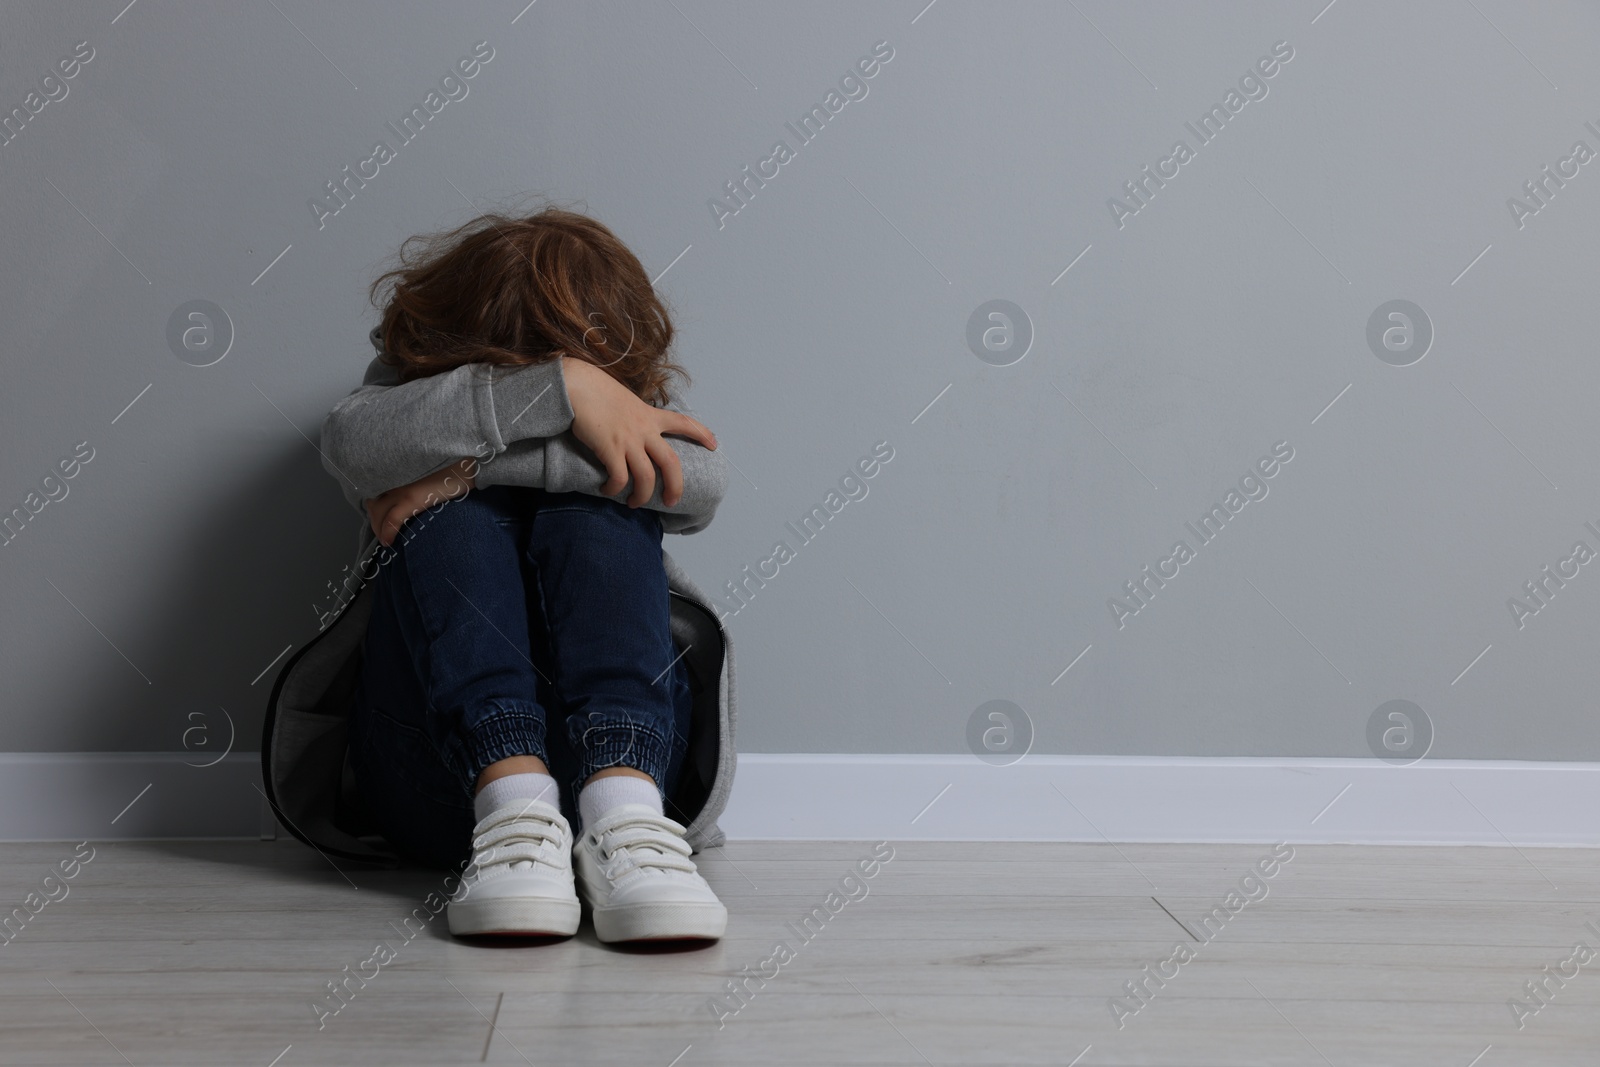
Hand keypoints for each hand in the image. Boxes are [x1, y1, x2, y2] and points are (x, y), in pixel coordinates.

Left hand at [365, 457, 476, 546]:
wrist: (472, 464)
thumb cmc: (456, 468)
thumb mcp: (431, 473)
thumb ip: (418, 481)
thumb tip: (414, 497)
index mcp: (400, 470)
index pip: (376, 489)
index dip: (374, 506)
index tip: (379, 518)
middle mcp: (397, 476)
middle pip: (373, 501)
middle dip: (375, 521)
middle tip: (382, 534)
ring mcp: (403, 486)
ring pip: (377, 511)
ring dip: (378, 528)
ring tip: (386, 540)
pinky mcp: (412, 497)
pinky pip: (392, 518)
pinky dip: (387, 532)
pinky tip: (388, 542)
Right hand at [561, 356, 716, 507]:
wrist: (577, 385)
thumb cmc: (596, 391)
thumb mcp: (625, 400)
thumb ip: (635, 416)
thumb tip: (633, 430)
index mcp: (650, 415)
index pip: (684, 423)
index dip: (701, 434)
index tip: (714, 444)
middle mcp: (644, 430)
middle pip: (670, 463)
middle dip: (675, 486)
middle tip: (671, 501)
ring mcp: (628, 440)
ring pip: (646, 477)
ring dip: (642, 496)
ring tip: (635, 503)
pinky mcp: (610, 449)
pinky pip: (619, 478)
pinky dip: (615, 489)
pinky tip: (608, 490)